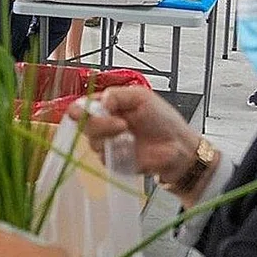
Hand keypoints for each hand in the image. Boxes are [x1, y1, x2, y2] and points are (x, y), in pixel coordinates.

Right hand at [68, 88, 200, 183]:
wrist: (179, 147)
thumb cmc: (164, 120)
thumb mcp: (141, 97)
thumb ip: (116, 95)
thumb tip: (99, 104)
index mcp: (107, 106)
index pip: (81, 106)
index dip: (77, 110)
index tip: (81, 113)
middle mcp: (103, 125)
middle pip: (82, 125)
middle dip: (99, 124)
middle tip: (122, 125)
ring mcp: (107, 144)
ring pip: (92, 142)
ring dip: (112, 138)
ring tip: (131, 136)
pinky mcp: (113, 161)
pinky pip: (105, 158)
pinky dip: (119, 153)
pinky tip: (132, 150)